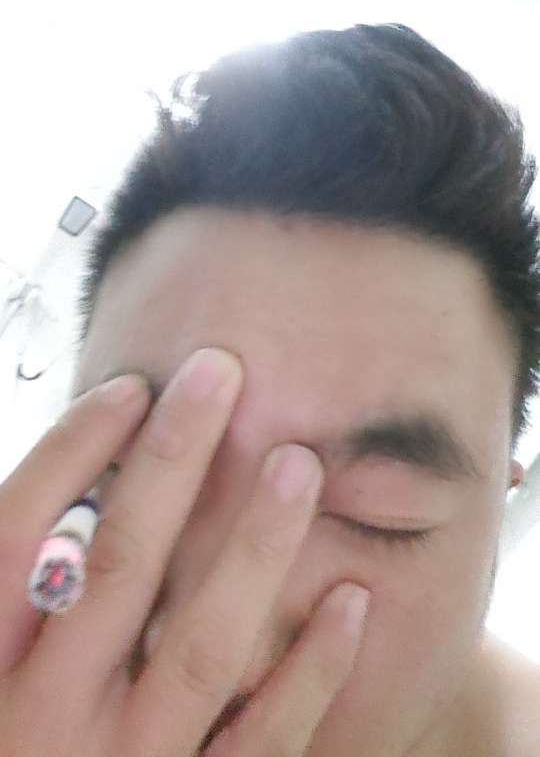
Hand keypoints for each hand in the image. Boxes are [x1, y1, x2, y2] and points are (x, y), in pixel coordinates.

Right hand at [0, 347, 369, 755]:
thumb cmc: (10, 734)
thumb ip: (15, 589)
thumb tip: (70, 496)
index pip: (16, 538)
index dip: (72, 452)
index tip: (129, 387)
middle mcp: (42, 722)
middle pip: (115, 568)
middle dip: (169, 461)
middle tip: (219, 374)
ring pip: (197, 648)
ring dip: (252, 550)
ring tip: (298, 465)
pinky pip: (257, 744)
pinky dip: (308, 675)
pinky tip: (348, 601)